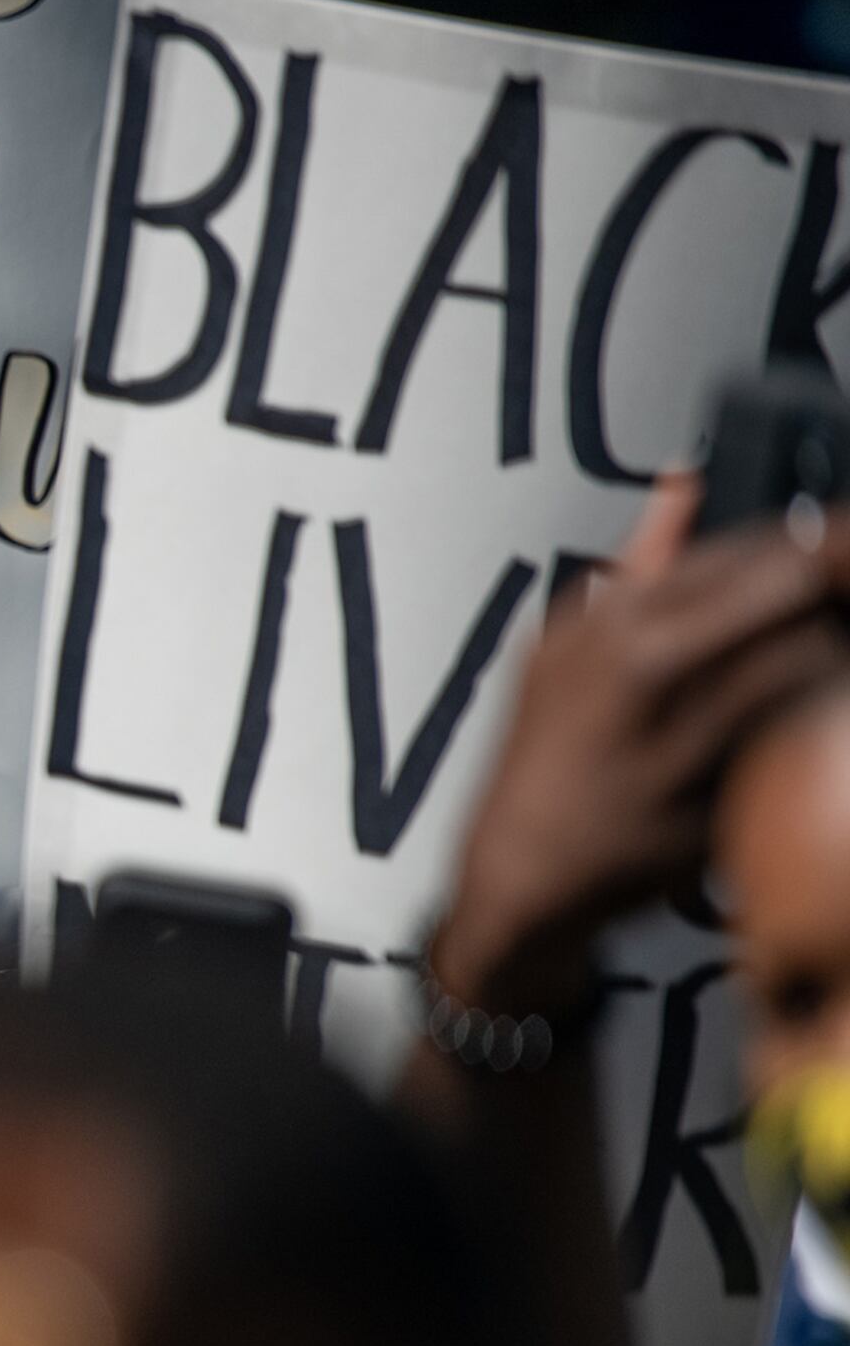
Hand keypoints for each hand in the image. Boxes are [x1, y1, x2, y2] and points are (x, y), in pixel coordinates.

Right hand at [438, 475, 849, 1010]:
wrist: (525, 865)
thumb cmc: (547, 750)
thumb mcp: (566, 640)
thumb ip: (640, 559)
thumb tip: (684, 480)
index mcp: (610, 621)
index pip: (748, 548)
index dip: (808, 545)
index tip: (831, 550)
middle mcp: (642, 668)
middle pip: (788, 590)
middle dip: (825, 590)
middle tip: (831, 601)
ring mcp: (681, 733)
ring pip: (807, 659)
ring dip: (824, 654)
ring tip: (809, 664)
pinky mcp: (716, 792)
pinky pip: (797, 735)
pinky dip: (810, 719)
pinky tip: (796, 723)